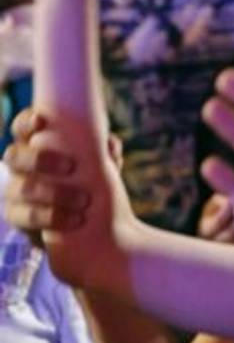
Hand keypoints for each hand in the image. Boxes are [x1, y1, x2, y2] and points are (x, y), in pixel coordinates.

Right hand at [2, 110, 135, 287]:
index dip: (26, 122)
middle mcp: (19, 166)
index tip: (41, 121)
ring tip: (84, 202)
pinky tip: (75, 221)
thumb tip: (109, 145)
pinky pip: (25, 218)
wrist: (88, 221)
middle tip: (71, 167)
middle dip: (41, 159)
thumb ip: (105, 150)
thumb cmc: (90, 179)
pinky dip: (52, 219)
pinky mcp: (18, 218)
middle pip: (13, 156)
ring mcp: (14, 192)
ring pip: (20, 189)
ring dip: (52, 194)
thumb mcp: (99, 162)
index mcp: (35, 144)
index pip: (21, 127)